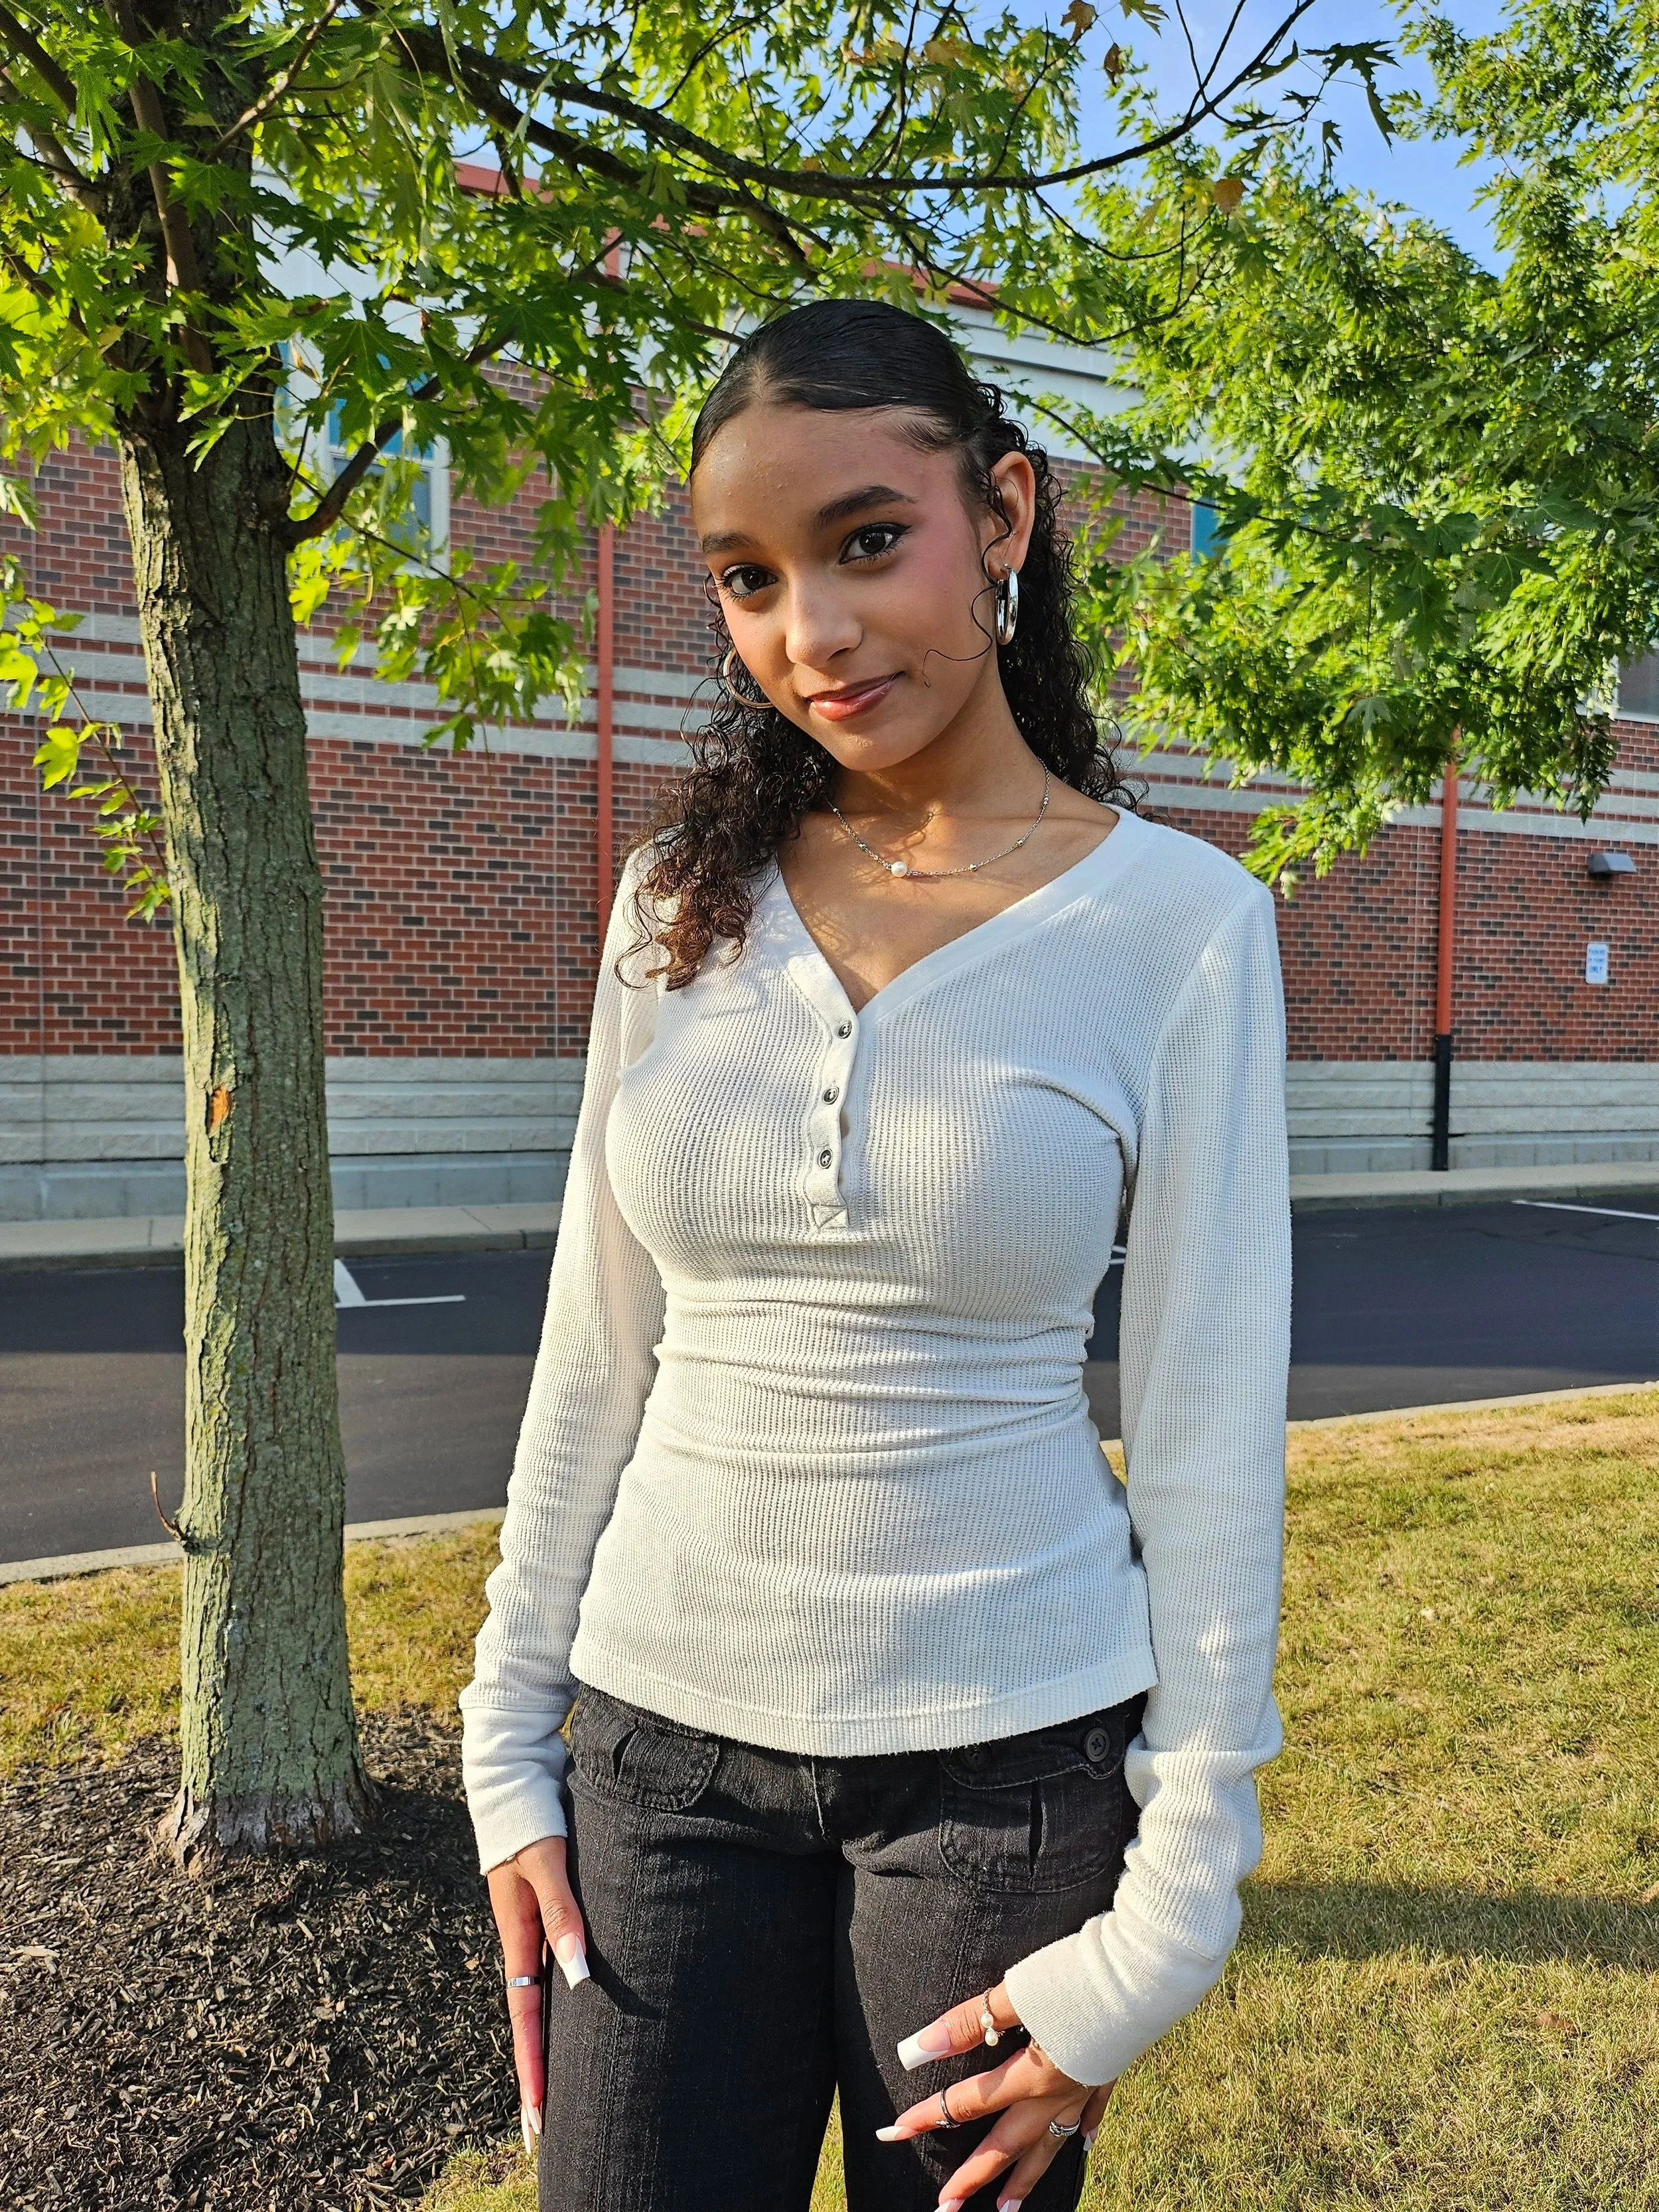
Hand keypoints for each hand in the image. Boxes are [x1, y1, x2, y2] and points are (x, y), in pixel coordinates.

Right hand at [485, 1834, 589, 2154]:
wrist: (514, 1777)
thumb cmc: (532, 1818)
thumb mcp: (547, 1863)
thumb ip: (562, 1912)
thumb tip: (577, 1974)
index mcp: (517, 1934)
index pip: (526, 2017)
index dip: (532, 2068)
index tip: (537, 2116)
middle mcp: (522, 1938)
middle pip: (530, 2019)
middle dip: (537, 2073)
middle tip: (543, 2128)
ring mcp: (532, 1926)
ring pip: (541, 1997)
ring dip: (548, 2042)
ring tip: (557, 2089)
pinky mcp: (545, 1909)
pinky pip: (550, 1967)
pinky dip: (559, 2001)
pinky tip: (575, 2014)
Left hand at [880, 1982, 1113, 2210]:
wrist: (1144, 1976)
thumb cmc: (1077, 1977)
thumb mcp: (1016, 1993)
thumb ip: (968, 2022)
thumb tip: (919, 2048)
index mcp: (1028, 2076)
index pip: (965, 2103)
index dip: (925, 2116)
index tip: (892, 2133)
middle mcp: (1054, 2095)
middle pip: (1006, 2145)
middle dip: (973, 2177)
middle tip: (946, 2207)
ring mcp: (1084, 2091)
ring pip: (1049, 2148)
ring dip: (1025, 2180)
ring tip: (1006, 2209)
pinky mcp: (1108, 2076)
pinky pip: (1092, 2118)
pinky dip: (1083, 2136)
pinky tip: (1083, 2147)